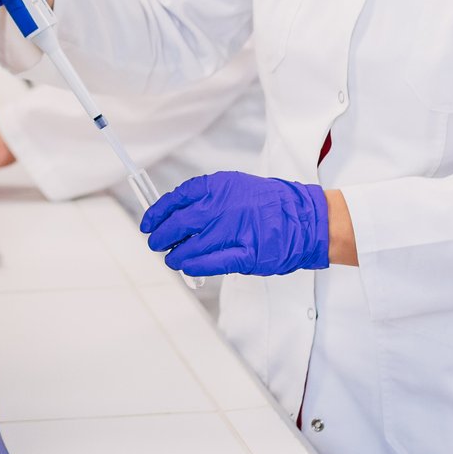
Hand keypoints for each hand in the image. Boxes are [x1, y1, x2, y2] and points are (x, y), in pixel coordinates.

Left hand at [140, 171, 330, 276]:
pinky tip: (187, 266)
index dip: (157, 213)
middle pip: (178, 224)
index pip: (176, 199)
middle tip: (155, 243)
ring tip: (172, 258)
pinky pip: (210, 263)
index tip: (147, 223)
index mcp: (218, 187)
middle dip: (161, 236)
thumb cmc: (269, 204)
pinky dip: (194, 266)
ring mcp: (233, 232)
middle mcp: (222, 207)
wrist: (305, 219)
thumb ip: (207, 200)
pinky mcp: (245, 255)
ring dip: (175, 256)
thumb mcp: (235, 189)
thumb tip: (176, 216)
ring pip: (190, 247)